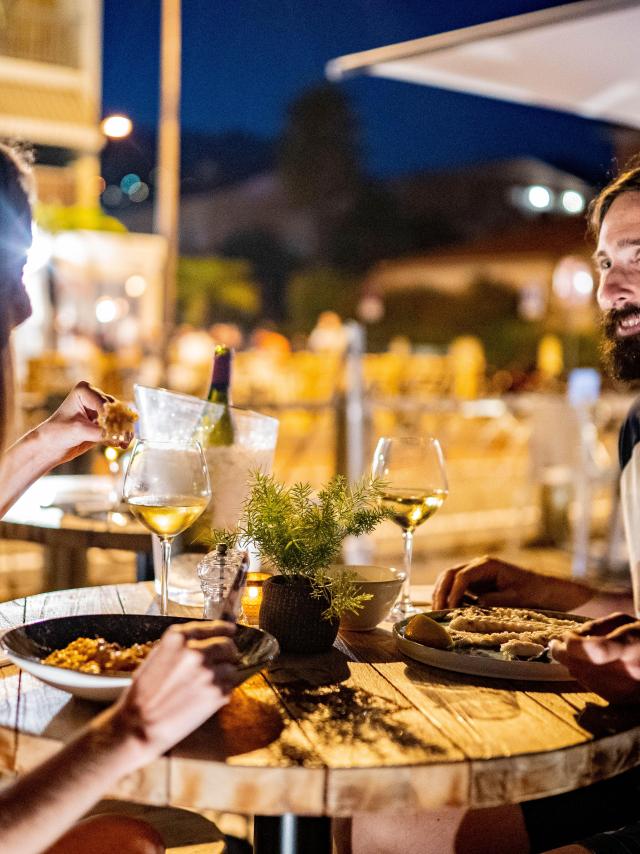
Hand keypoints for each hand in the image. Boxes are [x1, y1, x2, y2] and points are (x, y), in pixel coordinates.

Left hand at [42, 381, 123, 465]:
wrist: (48, 447)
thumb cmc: (57, 433)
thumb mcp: (79, 431)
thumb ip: (101, 432)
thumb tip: (122, 436)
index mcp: (85, 391)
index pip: (105, 404)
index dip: (112, 418)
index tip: (115, 432)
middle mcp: (94, 397)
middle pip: (116, 409)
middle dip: (121, 424)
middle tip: (125, 437)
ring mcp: (99, 411)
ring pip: (119, 419)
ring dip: (123, 431)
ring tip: (125, 442)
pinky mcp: (101, 424)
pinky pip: (116, 428)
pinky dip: (119, 436)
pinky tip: (121, 444)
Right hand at [109, 620, 238, 765]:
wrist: (139, 725)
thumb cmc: (144, 692)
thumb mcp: (158, 655)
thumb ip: (183, 644)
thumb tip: (207, 638)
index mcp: (179, 638)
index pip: (214, 626)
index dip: (224, 629)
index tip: (230, 631)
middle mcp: (196, 651)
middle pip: (228, 645)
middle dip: (227, 653)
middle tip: (220, 662)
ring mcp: (209, 672)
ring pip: (231, 668)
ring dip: (223, 675)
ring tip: (204, 686)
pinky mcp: (217, 694)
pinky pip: (229, 687)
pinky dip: (221, 691)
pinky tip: (203, 698)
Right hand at [432, 555, 590, 611]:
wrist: (547, 591)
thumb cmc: (535, 592)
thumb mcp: (517, 598)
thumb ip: (495, 600)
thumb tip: (474, 606)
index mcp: (487, 565)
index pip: (462, 576)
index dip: (453, 593)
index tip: (450, 610)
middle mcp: (478, 567)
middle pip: (449, 574)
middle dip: (440, 592)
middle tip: (436, 611)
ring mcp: (475, 575)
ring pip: (448, 580)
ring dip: (440, 594)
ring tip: (436, 613)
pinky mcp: (476, 586)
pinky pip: (456, 589)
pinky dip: (448, 598)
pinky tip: (446, 612)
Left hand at [550, 612, 639, 703]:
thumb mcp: (624, 621)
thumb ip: (596, 626)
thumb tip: (572, 637)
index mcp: (632, 646)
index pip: (596, 651)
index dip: (574, 644)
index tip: (566, 636)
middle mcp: (630, 672)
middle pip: (584, 667)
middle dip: (563, 654)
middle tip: (556, 644)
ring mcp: (626, 689)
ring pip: (583, 678)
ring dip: (571, 664)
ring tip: (570, 652)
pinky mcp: (621, 699)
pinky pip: (590, 687)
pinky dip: (582, 674)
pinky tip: (585, 665)